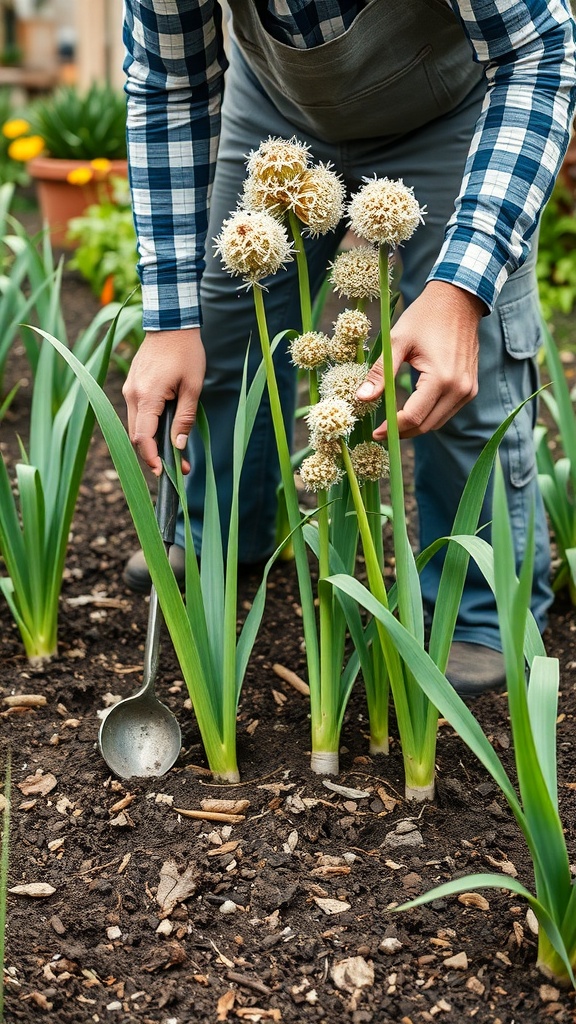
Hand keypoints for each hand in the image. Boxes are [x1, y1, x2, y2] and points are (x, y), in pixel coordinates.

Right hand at [122, 327, 205, 474]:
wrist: (171, 324)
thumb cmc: (186, 353)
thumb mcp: (193, 387)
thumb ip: (185, 418)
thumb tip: (180, 444)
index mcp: (147, 396)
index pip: (143, 437)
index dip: (151, 458)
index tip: (164, 472)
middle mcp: (132, 394)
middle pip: (137, 435)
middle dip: (154, 454)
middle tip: (178, 467)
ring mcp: (129, 389)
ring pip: (136, 425)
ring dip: (152, 441)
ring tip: (176, 450)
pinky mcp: (132, 385)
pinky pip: (137, 412)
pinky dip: (149, 426)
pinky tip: (166, 430)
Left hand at [356, 281, 484, 438]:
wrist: (458, 300)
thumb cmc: (425, 316)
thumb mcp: (397, 341)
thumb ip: (380, 372)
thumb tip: (361, 398)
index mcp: (442, 378)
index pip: (414, 416)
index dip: (392, 428)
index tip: (375, 432)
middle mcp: (460, 389)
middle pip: (427, 425)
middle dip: (402, 432)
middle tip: (381, 431)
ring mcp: (468, 390)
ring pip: (438, 422)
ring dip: (416, 426)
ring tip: (393, 423)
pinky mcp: (470, 388)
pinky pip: (447, 412)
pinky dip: (429, 416)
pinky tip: (412, 410)